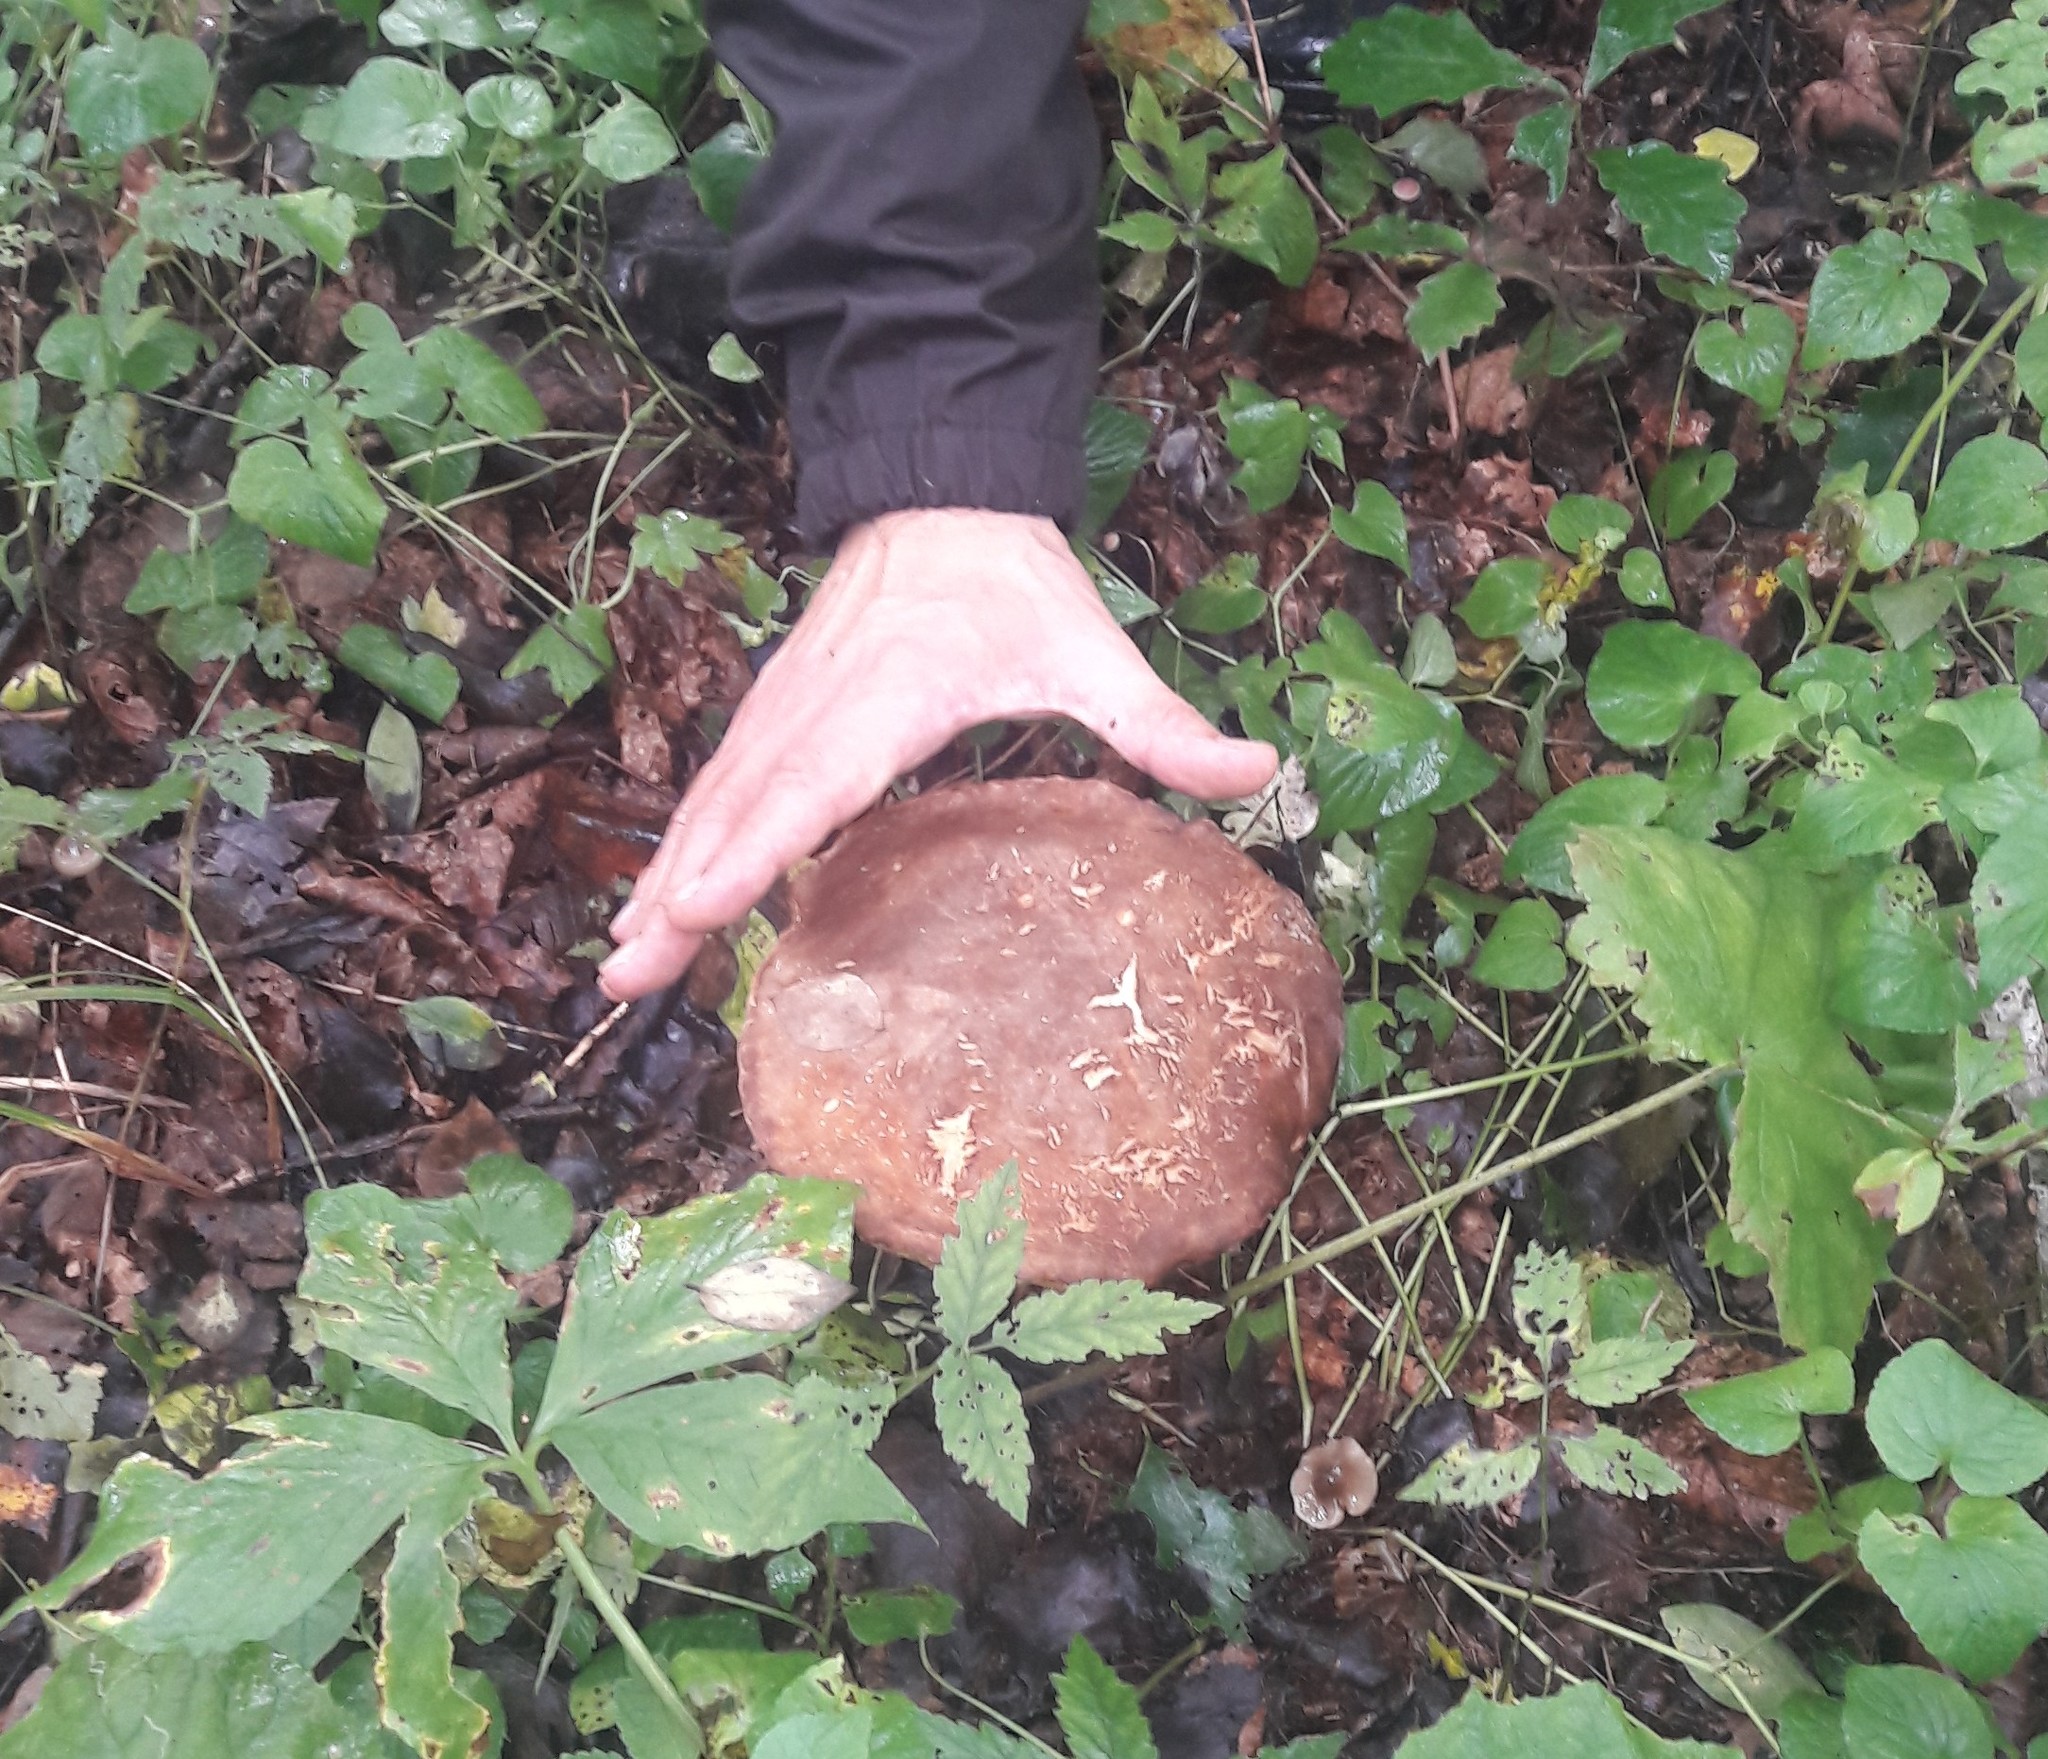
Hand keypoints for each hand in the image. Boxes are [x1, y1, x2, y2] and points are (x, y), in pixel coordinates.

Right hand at [600, 508, 1277, 999]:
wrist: (942, 494)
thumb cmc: (1015, 579)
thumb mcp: (1094, 646)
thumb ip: (1162, 722)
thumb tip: (1258, 773)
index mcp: (892, 694)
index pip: (812, 783)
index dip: (754, 849)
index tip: (700, 907)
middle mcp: (819, 705)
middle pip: (737, 809)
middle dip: (681, 893)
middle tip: (629, 978)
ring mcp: (784, 707)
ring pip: (713, 801)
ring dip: (664, 879)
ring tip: (623, 964)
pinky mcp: (774, 712)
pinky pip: (720, 787)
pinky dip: (684, 845)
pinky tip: (659, 903)